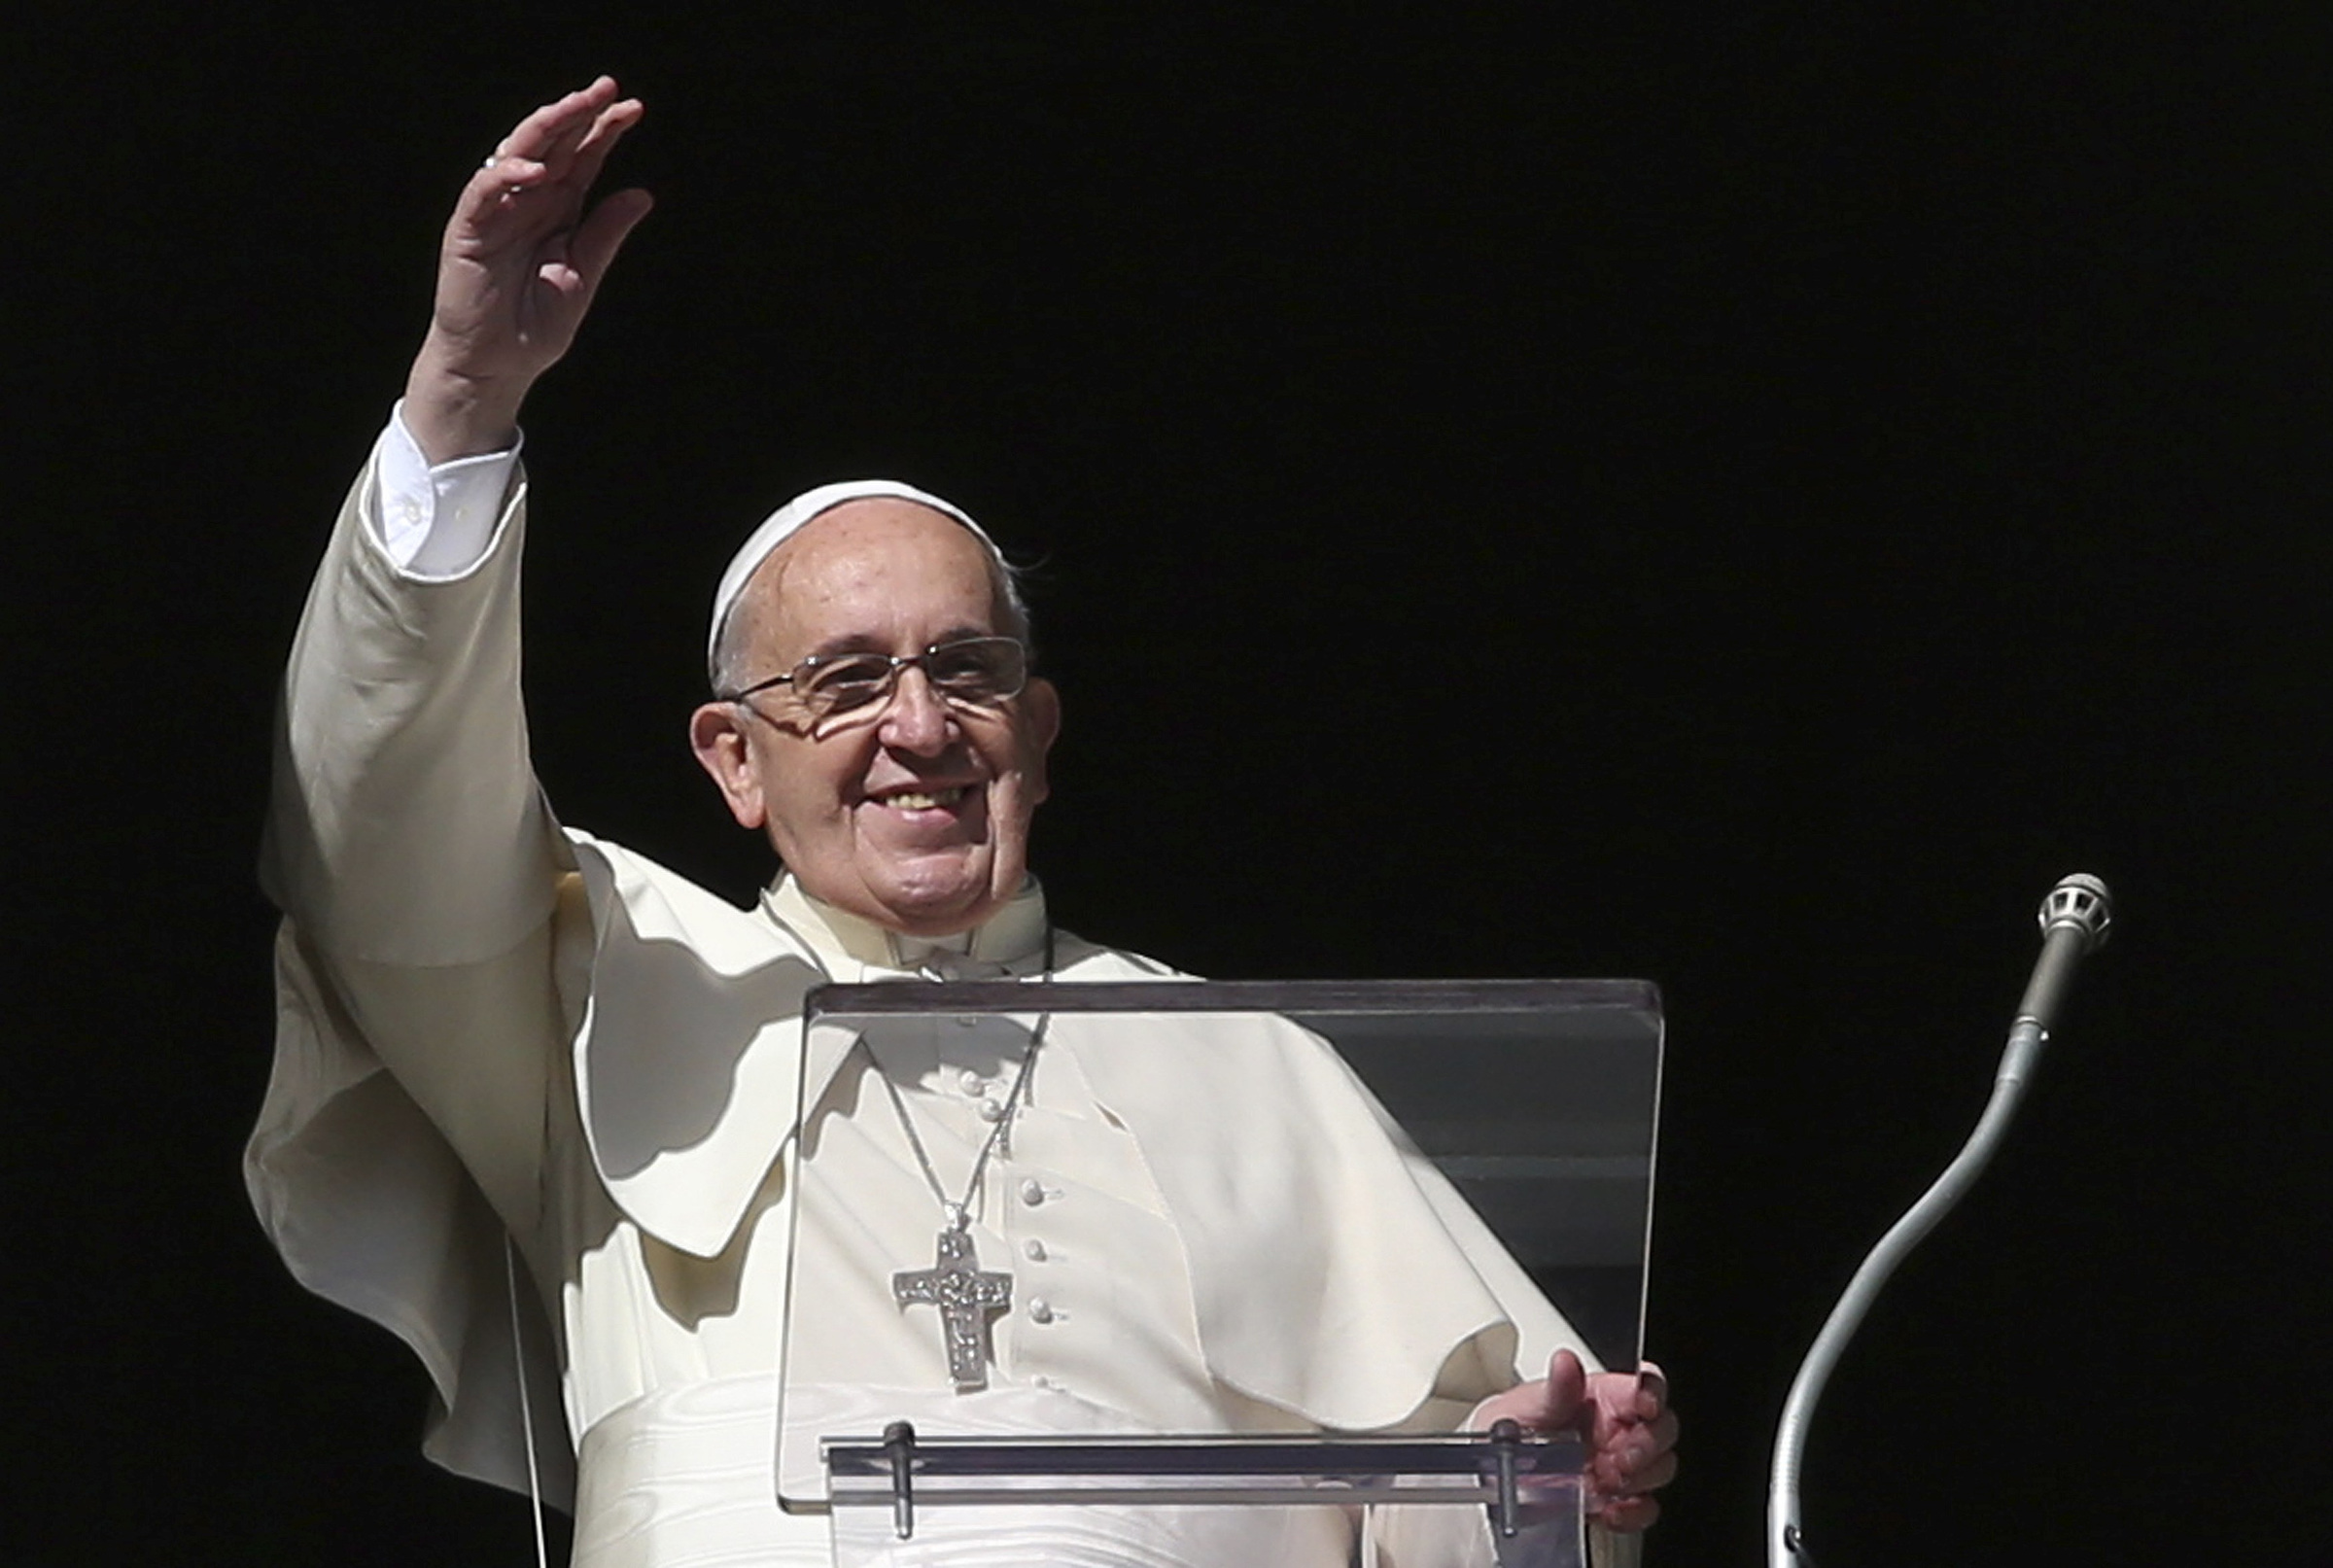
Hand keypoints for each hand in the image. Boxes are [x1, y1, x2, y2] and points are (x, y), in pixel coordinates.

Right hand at [403, 77, 652, 461]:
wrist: (499, 365)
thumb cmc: (536, 325)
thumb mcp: (582, 275)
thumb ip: (605, 234)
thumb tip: (642, 194)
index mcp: (559, 210)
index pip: (584, 158)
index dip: (605, 131)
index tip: (635, 108)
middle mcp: (528, 202)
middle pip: (554, 145)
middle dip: (579, 113)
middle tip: (607, 88)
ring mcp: (497, 212)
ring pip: (517, 153)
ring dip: (545, 128)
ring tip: (575, 107)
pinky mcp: (468, 230)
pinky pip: (484, 191)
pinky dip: (507, 174)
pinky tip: (535, 167)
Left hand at [1471, 1350, 1677, 1532]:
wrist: (1487, 1480)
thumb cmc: (1506, 1432)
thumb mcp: (1522, 1408)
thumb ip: (1554, 1389)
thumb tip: (1566, 1362)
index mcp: (1599, 1396)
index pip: (1644, 1384)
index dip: (1653, 1392)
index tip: (1645, 1405)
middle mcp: (1615, 1428)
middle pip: (1662, 1428)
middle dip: (1648, 1445)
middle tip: (1620, 1459)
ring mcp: (1618, 1465)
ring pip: (1660, 1468)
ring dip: (1639, 1479)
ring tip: (1603, 1482)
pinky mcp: (1615, 1500)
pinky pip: (1644, 1508)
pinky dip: (1632, 1513)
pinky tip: (1607, 1510)